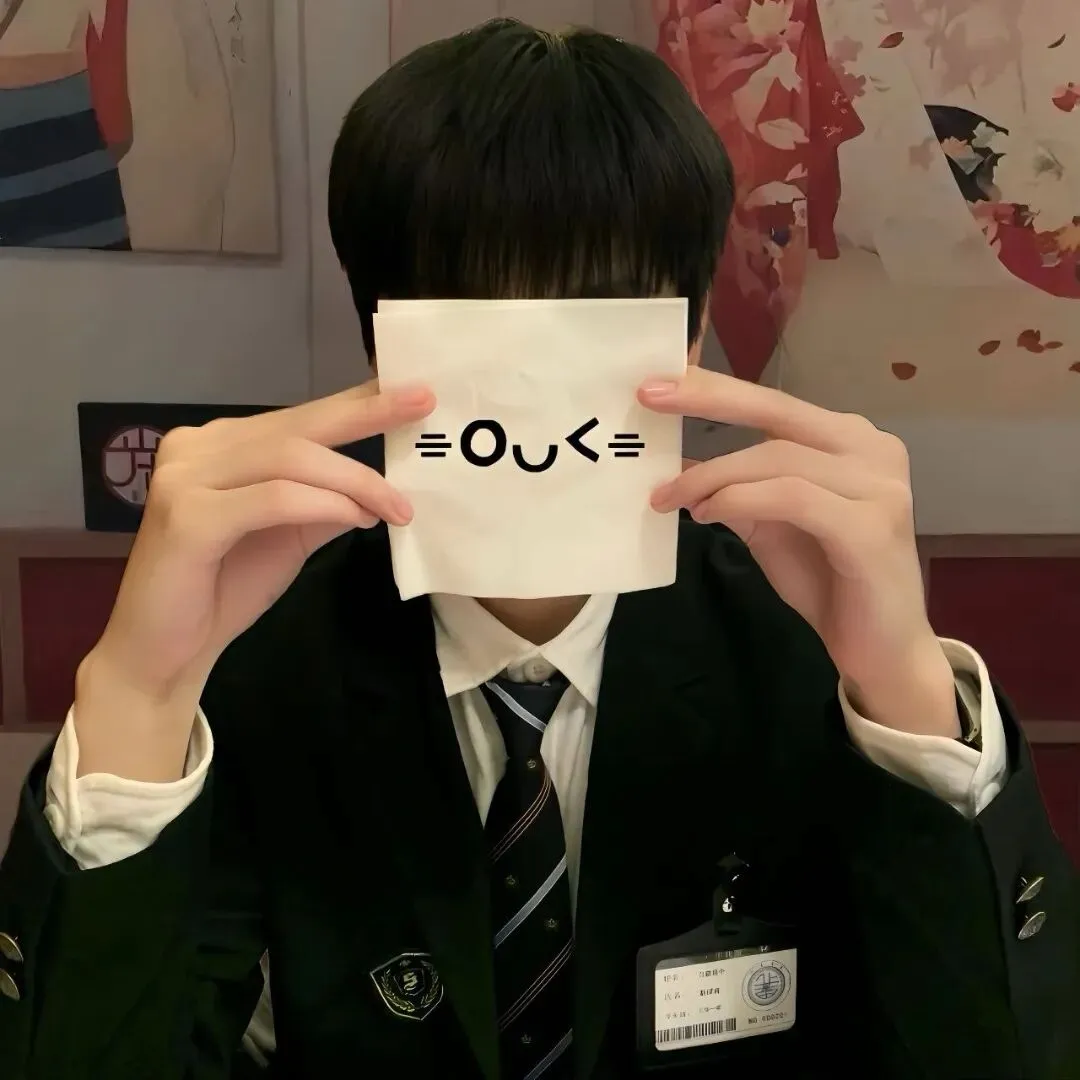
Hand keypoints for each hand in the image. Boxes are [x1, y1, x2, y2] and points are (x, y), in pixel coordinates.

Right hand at [78, 381, 434, 777]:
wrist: (165, 653)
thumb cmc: (224, 590)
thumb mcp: (290, 536)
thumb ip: (325, 502)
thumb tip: (379, 482)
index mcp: (220, 445)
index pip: (298, 418)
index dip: (355, 402)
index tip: (410, 391)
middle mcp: (197, 447)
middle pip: (296, 425)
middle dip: (365, 414)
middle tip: (420, 405)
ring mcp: (185, 478)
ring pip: (289, 457)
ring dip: (355, 480)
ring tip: (397, 507)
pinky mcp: (187, 517)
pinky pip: (273, 498)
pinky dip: (323, 504)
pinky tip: (358, 518)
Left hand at [640, 368, 957, 736]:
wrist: (881, 650)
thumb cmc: (827, 581)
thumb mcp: (767, 527)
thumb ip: (733, 490)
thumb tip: (674, 466)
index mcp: (847, 440)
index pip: (773, 403)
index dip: (715, 388)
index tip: (657, 381)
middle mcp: (871, 449)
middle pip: (777, 411)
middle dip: (708, 399)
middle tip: (648, 399)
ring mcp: (879, 485)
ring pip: (779, 458)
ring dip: (713, 476)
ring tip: (670, 498)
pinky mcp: (872, 527)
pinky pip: (793, 498)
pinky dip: (742, 500)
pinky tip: (708, 515)